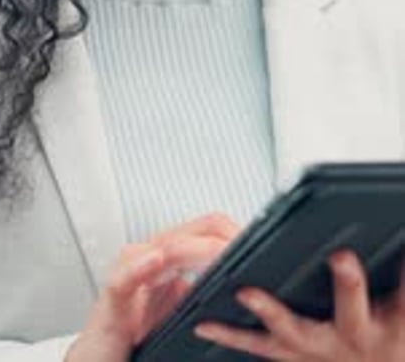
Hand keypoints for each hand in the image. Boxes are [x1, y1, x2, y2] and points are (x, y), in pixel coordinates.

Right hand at [64, 212, 238, 361]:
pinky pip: (126, 275)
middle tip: (246, 248)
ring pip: (163, 248)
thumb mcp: (178, 311)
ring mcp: (128, 270)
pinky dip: (141, 266)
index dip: (232, 233)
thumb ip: (200, 292)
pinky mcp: (111, 296)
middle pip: (190, 232)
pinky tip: (156, 260)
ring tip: (218, 253)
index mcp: (167, 258)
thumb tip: (242, 288)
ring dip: (193, 249)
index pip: (204, 229)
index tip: (258, 242)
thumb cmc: (135, 336)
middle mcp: (148, 256)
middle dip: (221, 237)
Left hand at [194, 250, 404, 360]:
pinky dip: (230, 335)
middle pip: (355, 314)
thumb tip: (401, 239)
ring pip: (295, 333)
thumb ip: (399, 276)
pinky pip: (259, 348)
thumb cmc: (388, 336)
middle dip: (350, 286)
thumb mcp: (401, 307)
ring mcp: (322, 354)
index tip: (403, 251)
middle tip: (343, 258)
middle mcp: (356, 341)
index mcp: (391, 328)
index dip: (403, 274)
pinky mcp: (294, 359)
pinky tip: (204, 323)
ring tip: (249, 291)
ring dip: (271, 310)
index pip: (404, 299)